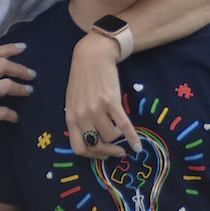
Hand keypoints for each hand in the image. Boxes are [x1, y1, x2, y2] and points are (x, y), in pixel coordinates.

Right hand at [0, 42, 34, 135]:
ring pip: (7, 85)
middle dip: (21, 68)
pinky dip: (12, 115)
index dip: (10, 48)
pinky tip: (15, 118)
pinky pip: (2, 112)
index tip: (23, 48)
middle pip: (4, 65)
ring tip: (29, 91)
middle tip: (31, 73)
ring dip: (21, 88)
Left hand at [66, 33, 140, 157]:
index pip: (78, 148)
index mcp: (71, 116)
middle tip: (117, 151)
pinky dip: (132, 138)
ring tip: (121, 130)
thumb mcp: (73, 100)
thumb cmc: (82, 77)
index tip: (101, 153)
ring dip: (118, 138)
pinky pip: (124, 126)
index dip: (92, 155)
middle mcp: (82, 115)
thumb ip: (78, 118)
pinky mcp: (111, 101)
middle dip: (108, 152)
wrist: (93, 55)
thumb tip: (90, 137)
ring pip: (111, 136)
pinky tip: (138, 146)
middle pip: (95, 146)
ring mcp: (97, 109)